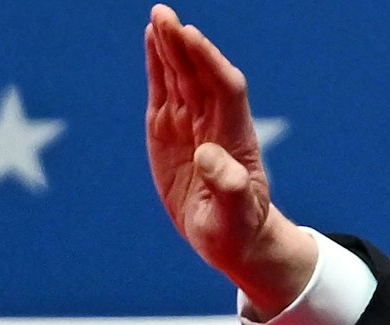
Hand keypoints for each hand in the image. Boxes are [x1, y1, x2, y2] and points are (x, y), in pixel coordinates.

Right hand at [145, 4, 314, 315]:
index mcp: (235, 141)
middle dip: (184, 46)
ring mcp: (191, 124)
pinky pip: (164, 89)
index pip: (225, 91)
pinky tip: (152, 38)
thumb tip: (209, 154)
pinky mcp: (170, 129)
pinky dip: (158, 64)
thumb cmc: (237, 229)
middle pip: (200, 76)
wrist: (230, 237)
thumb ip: (227, 186)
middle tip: (165, 16)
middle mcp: (214, 125)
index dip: (210, 63)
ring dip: (170, 46)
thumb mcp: (234, 217)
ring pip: (181, 77)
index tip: (193, 38)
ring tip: (159, 17)